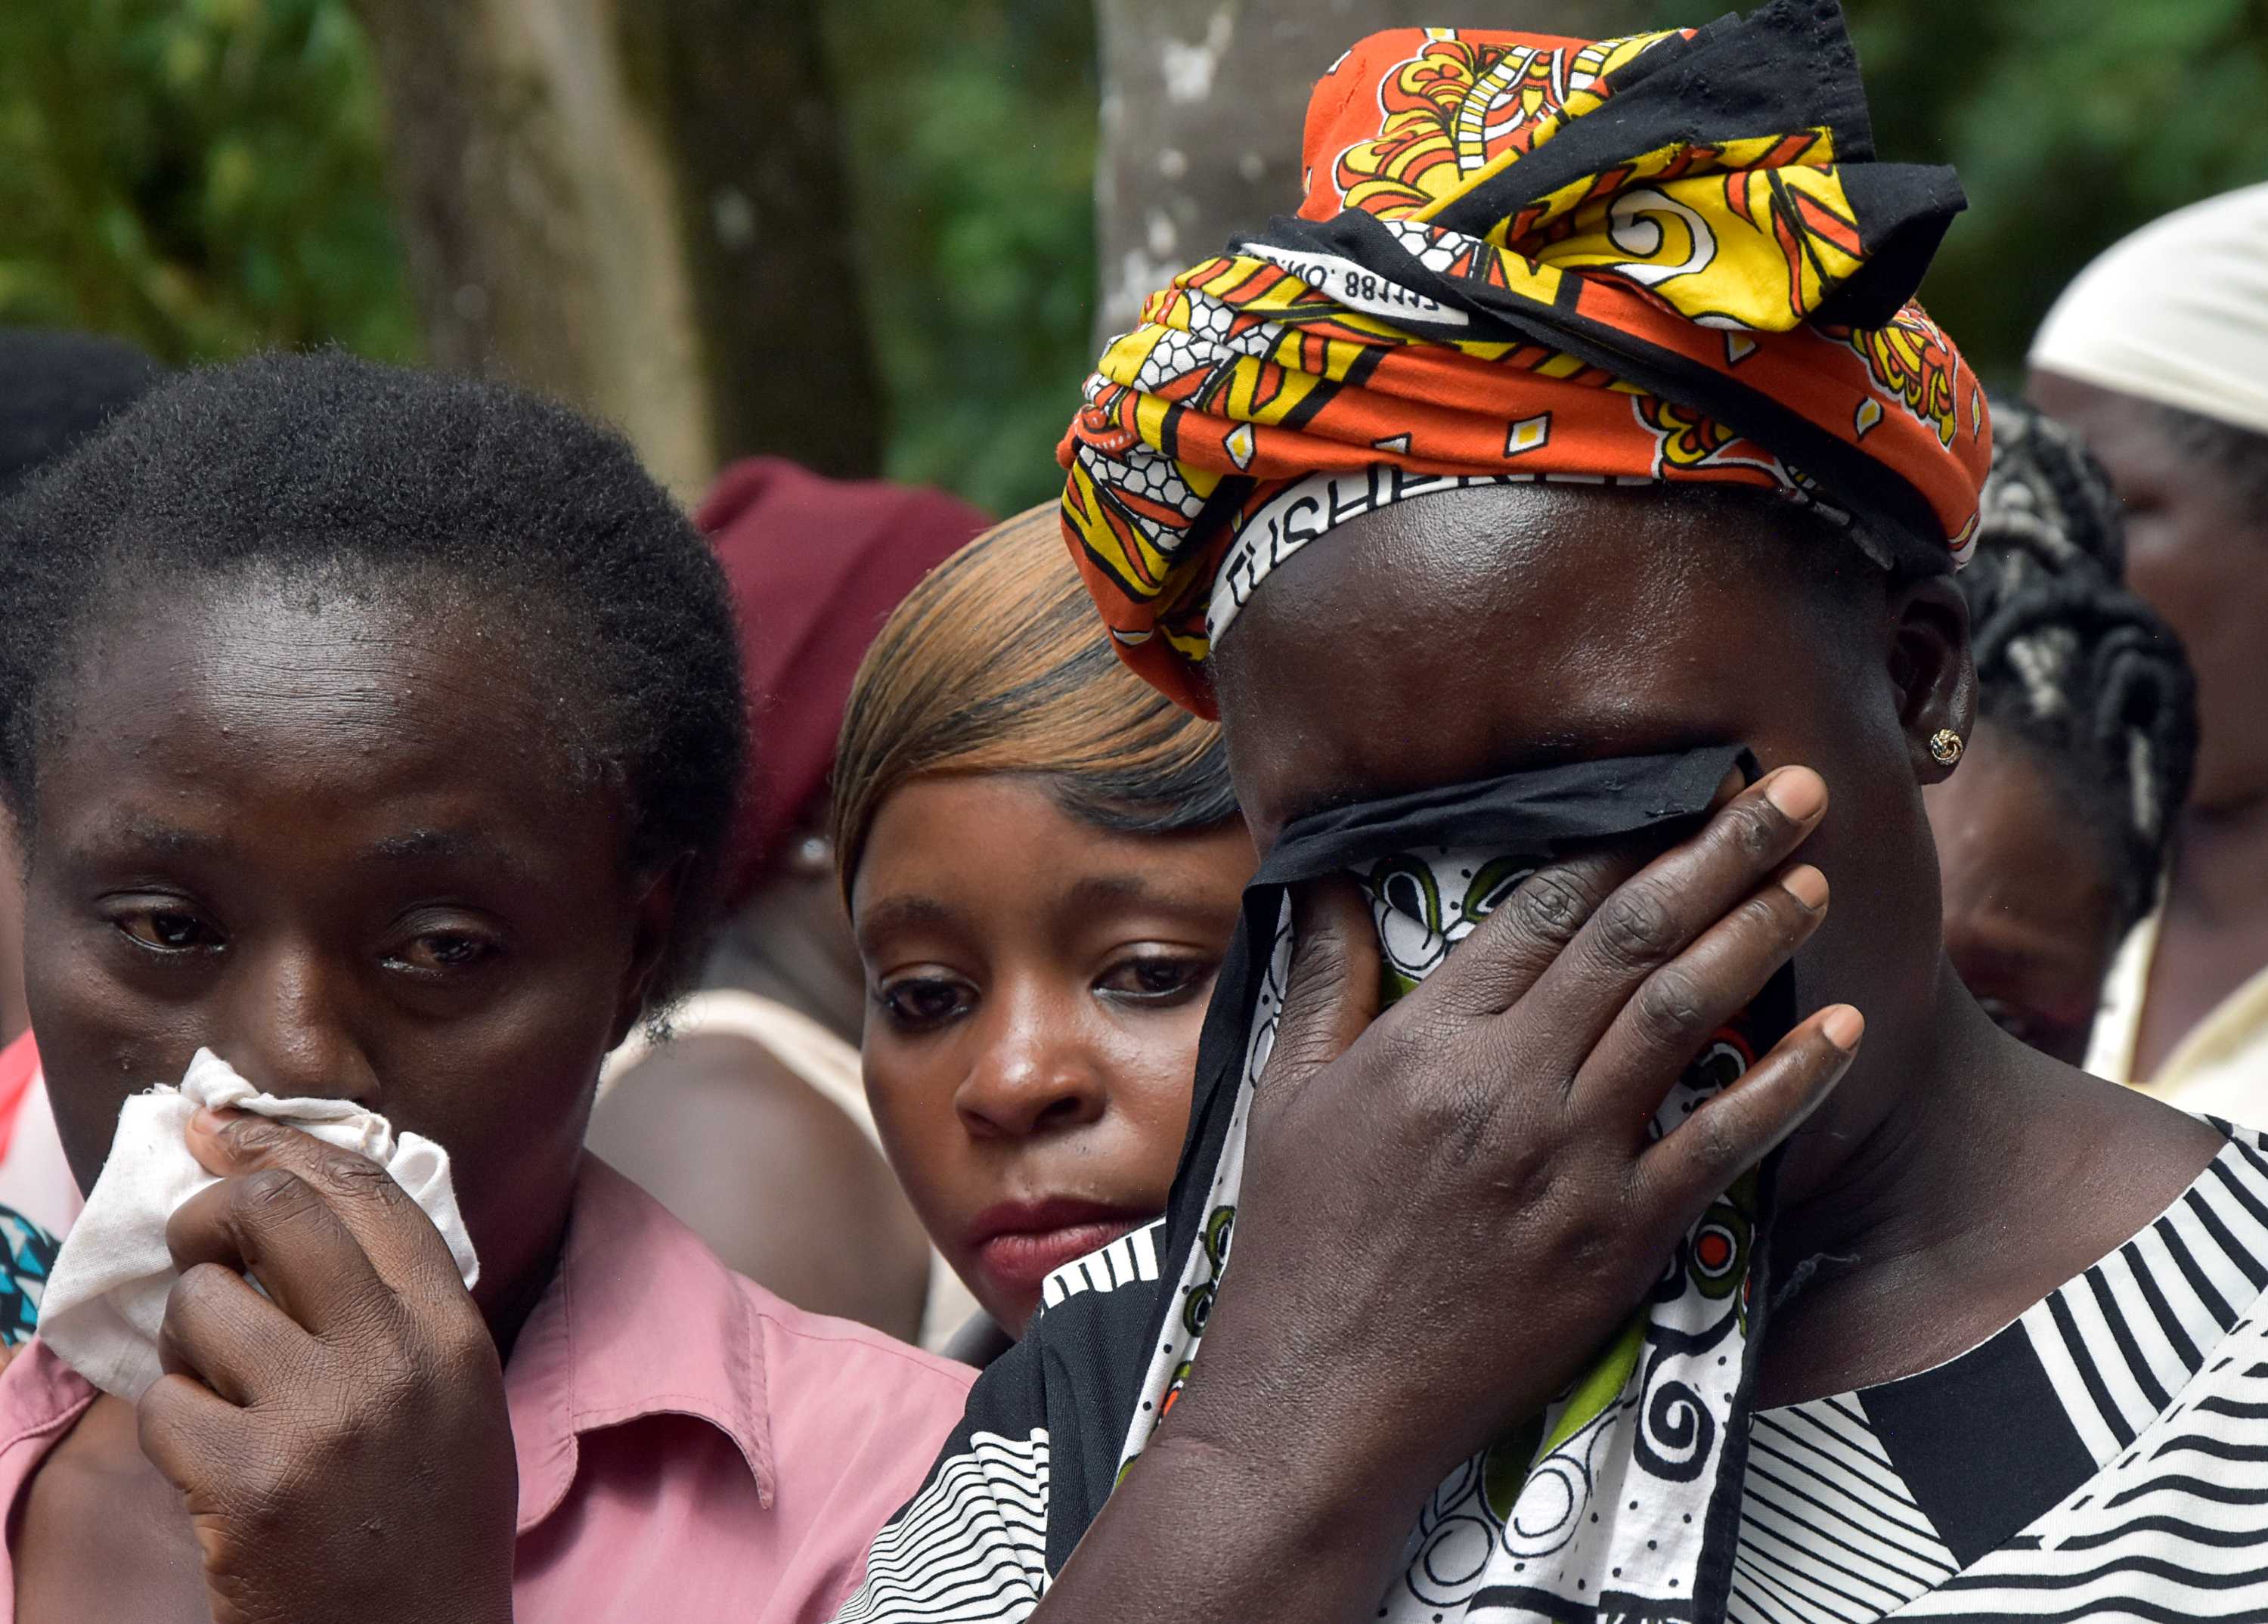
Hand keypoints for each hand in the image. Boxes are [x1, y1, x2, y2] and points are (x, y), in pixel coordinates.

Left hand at [137, 1114, 516, 1623]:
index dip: (284, 1145)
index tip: (224, 1127)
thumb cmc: (426, 1520)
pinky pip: (168, 1407)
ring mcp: (324, 1422)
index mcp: (454, 1333)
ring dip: (189, 1342)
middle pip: (279, 1215)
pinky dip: (176, 1431)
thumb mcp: (451, 1396)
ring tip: (223, 1390)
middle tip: (195, 1241)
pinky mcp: (252, 1487)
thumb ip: (396, 1303)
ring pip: (204, 1308)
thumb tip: (294, 1193)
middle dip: (211, 1211)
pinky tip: (216, 1468)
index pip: (371, 1191)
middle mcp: (398, 1362)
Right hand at [1170, 767, 1860, 1505]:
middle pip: (1631, 939)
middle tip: (1790, 789)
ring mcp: (1571, 1160)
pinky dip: (1789, 1081)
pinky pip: (1722, 1142)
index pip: (1543, 909)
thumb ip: (1326, 980)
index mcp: (1427, 1041)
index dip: (1620, 838)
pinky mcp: (1620, 1238)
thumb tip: (1324, 881)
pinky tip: (1840, 1031)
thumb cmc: (1300, 1245)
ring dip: (1757, 934)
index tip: (1678, 790)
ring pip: (1681, 1015)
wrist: (1326, 1395)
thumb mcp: (1286, 1095)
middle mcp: (1508, 1085)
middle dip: (1720, 852)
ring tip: (1813, 875)